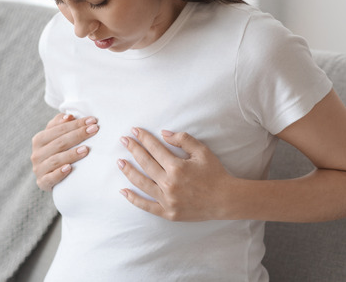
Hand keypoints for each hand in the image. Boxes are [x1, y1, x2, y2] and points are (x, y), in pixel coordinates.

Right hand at [31, 113, 98, 191]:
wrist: (49, 178)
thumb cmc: (56, 153)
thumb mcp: (56, 137)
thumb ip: (60, 125)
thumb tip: (69, 116)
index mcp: (39, 139)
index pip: (59, 129)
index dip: (76, 124)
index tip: (92, 121)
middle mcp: (36, 154)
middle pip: (59, 143)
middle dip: (78, 135)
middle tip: (94, 130)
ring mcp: (39, 169)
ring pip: (55, 160)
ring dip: (71, 154)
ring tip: (86, 149)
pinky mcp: (42, 182)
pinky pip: (50, 178)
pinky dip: (59, 173)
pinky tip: (70, 168)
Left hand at [117, 127, 234, 220]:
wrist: (225, 200)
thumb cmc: (215, 174)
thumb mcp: (202, 151)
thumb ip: (183, 140)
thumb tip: (164, 134)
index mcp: (177, 167)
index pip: (155, 149)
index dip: (144, 138)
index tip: (134, 131)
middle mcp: (169, 184)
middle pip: (145, 163)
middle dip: (133, 149)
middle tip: (123, 140)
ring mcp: (167, 200)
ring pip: (142, 183)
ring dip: (129, 171)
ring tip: (120, 162)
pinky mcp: (168, 213)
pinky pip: (146, 206)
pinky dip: (133, 199)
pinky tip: (123, 191)